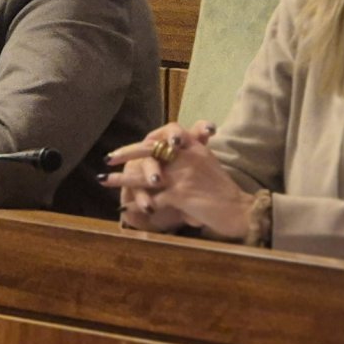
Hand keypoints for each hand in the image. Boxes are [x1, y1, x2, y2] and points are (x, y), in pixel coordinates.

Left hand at [106, 121, 251, 238]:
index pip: (165, 134)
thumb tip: (171, 150)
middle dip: (126, 153)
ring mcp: (182, 176)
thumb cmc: (223, 190)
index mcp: (194, 147)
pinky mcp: (180, 195)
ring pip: (145, 175)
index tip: (134, 143)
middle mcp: (186, 157)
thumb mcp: (207, 163)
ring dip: (122, 179)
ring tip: (104, 180)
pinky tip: (125, 208)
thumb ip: (189, 155)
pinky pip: (153, 198)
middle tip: (108, 158)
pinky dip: (138, 203)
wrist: (239, 209)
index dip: (147, 139)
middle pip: (150, 150)